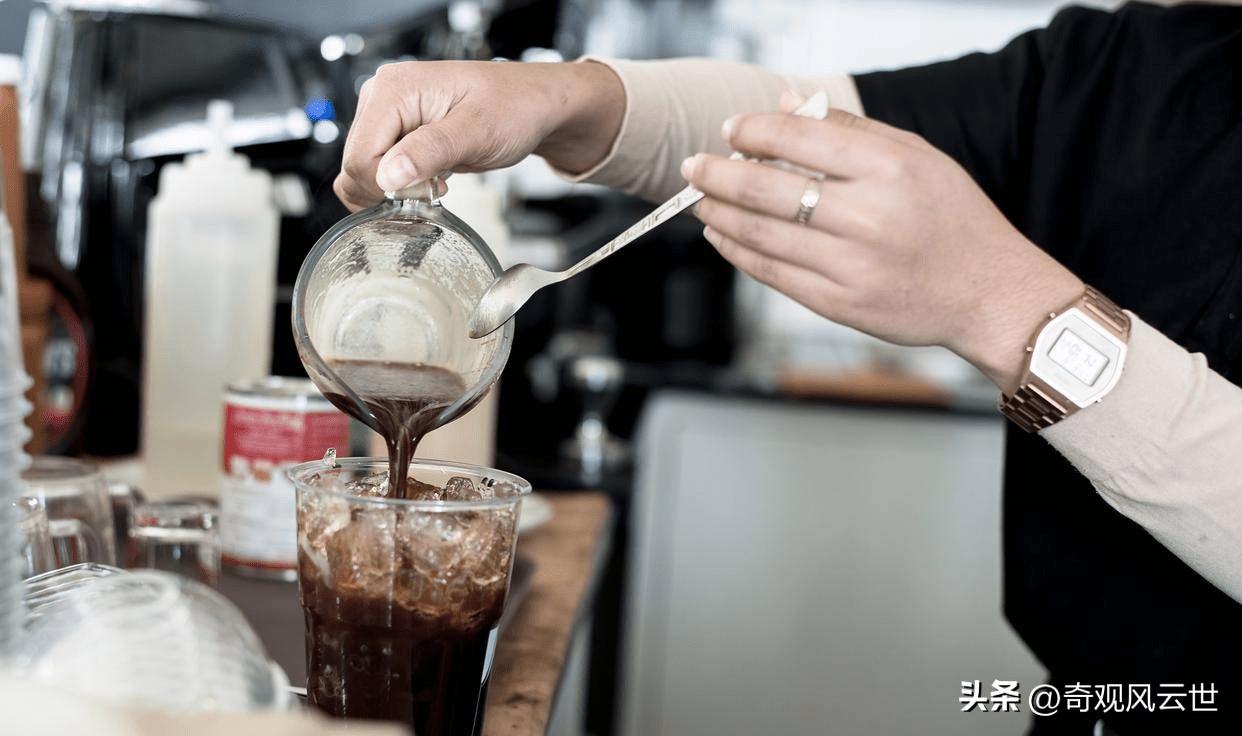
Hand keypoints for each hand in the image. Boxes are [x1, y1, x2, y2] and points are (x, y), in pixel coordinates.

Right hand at [335, 60, 623, 210]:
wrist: (536, 107)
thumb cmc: (515, 108)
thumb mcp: (476, 131)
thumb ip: (430, 151)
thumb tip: (387, 175)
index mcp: (393, 90)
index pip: (359, 157)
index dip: (385, 188)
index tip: (425, 192)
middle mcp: (383, 99)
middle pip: (357, 166)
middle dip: (392, 189)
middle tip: (436, 186)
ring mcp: (390, 116)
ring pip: (367, 172)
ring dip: (398, 188)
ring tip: (438, 180)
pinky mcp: (401, 133)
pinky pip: (382, 170)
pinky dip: (405, 184)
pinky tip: (434, 178)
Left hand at [681, 99, 1082, 392]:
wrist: (988, 293)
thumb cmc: (954, 218)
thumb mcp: (917, 158)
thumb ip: (851, 129)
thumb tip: (789, 101)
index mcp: (888, 170)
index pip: (799, 138)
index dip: (754, 131)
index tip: (731, 130)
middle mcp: (867, 217)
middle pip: (767, 188)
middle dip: (718, 174)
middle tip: (694, 166)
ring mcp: (851, 265)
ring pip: (762, 234)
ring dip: (720, 213)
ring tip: (700, 200)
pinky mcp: (840, 304)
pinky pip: (773, 274)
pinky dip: (739, 252)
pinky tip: (723, 235)